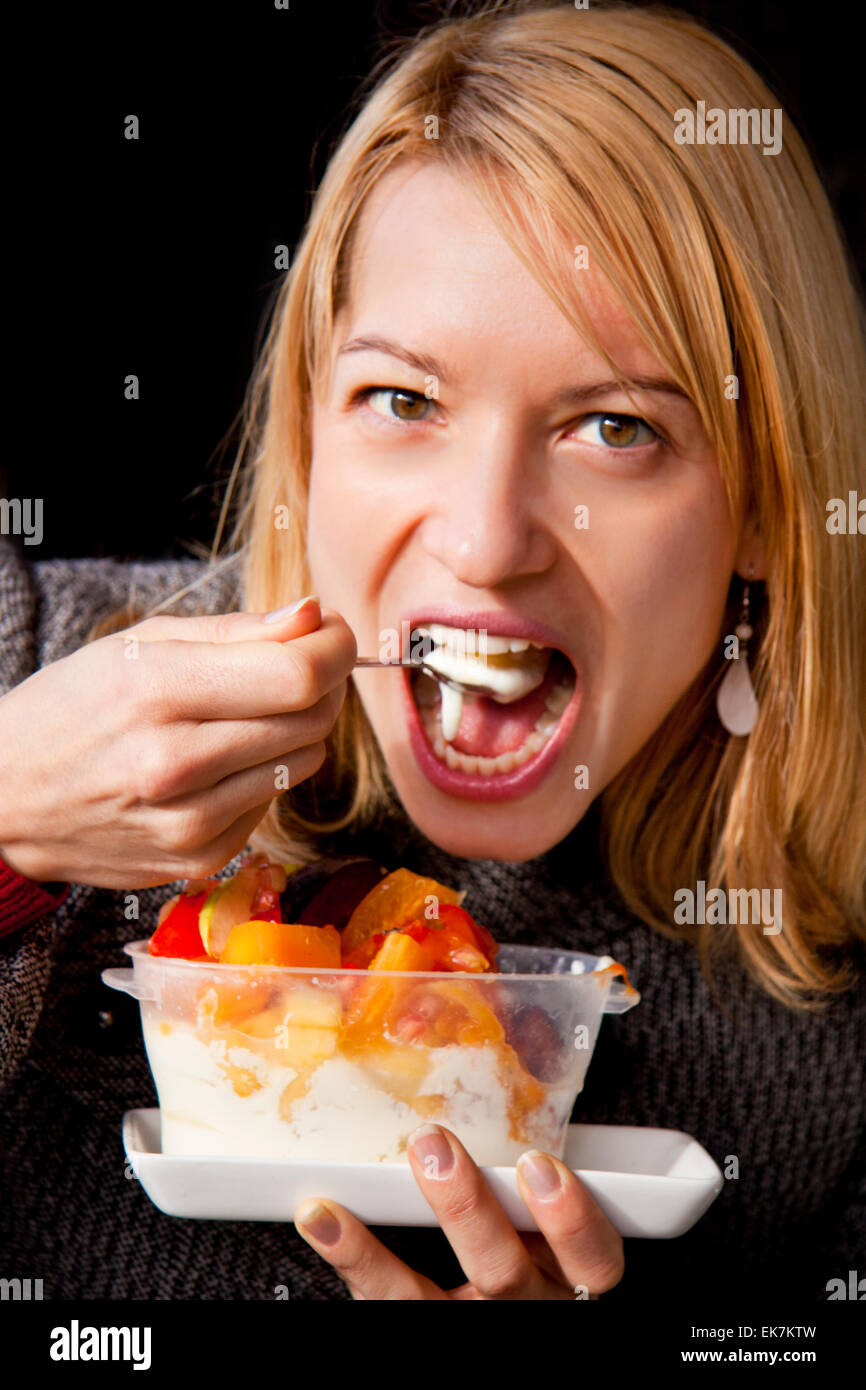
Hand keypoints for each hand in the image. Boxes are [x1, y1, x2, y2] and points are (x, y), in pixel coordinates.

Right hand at [0, 598, 355, 887]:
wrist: (7, 799)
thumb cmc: (74, 708)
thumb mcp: (139, 645)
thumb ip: (236, 631)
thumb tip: (314, 617)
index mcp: (156, 691)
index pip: (298, 675)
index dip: (336, 648)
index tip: (333, 633)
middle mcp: (174, 764)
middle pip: (312, 719)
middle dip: (323, 682)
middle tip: (299, 664)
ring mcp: (188, 823)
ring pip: (303, 762)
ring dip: (297, 729)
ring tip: (252, 711)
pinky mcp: (198, 859)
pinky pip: (272, 802)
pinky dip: (263, 774)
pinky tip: (220, 761)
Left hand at [293, 1122, 624, 1299]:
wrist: (500, 1310)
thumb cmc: (535, 1250)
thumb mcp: (556, 1225)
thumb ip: (545, 1179)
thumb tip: (517, 1087)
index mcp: (567, 1276)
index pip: (593, 1259)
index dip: (571, 1220)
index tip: (539, 1166)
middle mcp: (525, 1305)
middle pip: (504, 1272)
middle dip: (468, 1209)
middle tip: (435, 1146)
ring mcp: (471, 1321)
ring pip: (434, 1299)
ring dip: (393, 1234)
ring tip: (386, 1167)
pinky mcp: (421, 1326)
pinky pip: (383, 1302)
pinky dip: (349, 1254)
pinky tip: (320, 1214)